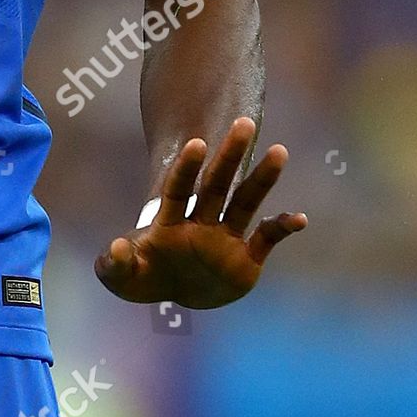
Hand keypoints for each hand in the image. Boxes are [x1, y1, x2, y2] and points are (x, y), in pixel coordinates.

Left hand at [94, 117, 306, 308]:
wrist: (170, 293)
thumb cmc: (140, 277)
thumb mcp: (120, 276)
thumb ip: (115, 263)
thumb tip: (118, 247)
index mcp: (169, 221)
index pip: (178, 188)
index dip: (187, 167)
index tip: (197, 143)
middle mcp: (199, 223)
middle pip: (216, 184)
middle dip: (229, 156)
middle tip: (244, 123)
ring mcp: (224, 238)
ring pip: (245, 202)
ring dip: (262, 179)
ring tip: (280, 151)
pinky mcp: (245, 260)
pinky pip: (267, 238)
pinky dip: (283, 227)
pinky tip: (301, 219)